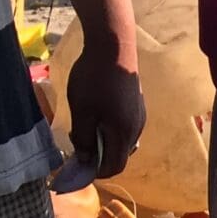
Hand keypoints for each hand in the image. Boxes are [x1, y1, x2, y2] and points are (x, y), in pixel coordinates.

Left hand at [62, 42, 146, 180]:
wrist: (113, 45)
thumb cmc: (94, 79)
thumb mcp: (82, 111)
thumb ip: (84, 138)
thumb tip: (85, 159)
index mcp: (123, 134)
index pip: (114, 166)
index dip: (96, 172)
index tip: (78, 166)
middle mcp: (136, 129)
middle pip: (119, 154)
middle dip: (98, 156)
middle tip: (77, 143)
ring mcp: (139, 116)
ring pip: (121, 140)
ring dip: (103, 141)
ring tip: (85, 126)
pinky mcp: (137, 104)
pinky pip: (124, 126)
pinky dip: (109, 128)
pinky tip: (97, 113)